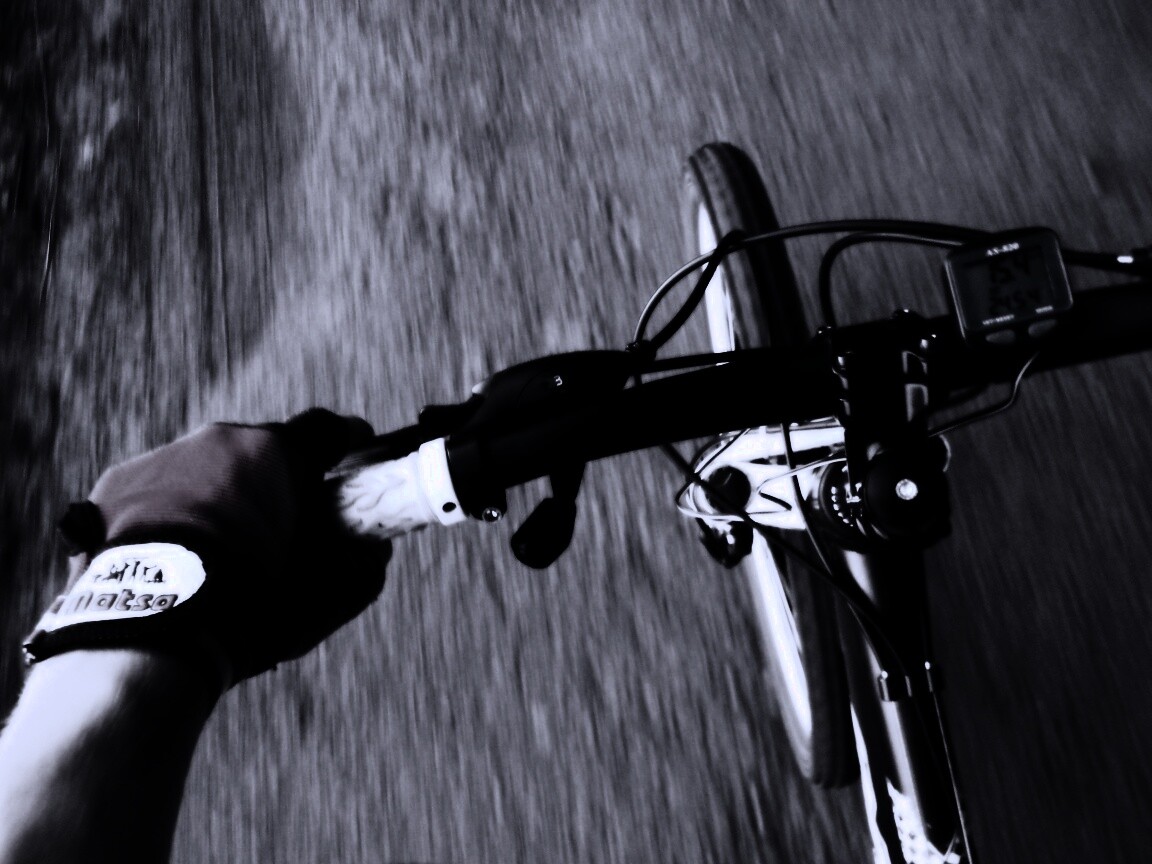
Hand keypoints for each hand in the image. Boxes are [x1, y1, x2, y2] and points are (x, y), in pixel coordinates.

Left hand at [24, 409, 390, 687]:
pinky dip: (174, 512)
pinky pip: (160, 488)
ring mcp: (163, 457)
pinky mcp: (118, 482)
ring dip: (220, 496)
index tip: (354, 459)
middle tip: (280, 529)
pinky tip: (176, 555)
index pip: (327, 430)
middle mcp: (218, 439)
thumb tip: (377, 548)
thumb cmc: (246, 608)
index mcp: (275, 454)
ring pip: (207, 467)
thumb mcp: (324, 598)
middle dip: (275, 483)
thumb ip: (365, 566)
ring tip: (220, 551)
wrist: (146, 632)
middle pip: (261, 451)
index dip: (347, 445)